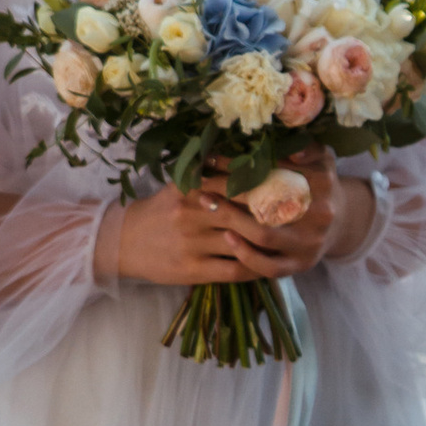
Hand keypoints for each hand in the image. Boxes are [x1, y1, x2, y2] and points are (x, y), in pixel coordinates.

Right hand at [105, 156, 361, 285]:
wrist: (122, 243)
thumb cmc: (160, 211)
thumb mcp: (180, 185)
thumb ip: (210, 171)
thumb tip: (250, 156)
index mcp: (191, 188)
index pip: (237, 182)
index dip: (268, 183)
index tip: (295, 181)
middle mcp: (191, 213)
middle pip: (245, 210)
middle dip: (274, 212)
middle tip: (303, 212)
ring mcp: (192, 243)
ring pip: (242, 241)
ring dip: (269, 241)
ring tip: (293, 237)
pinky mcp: (192, 270)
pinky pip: (234, 270)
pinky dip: (255, 266)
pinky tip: (270, 262)